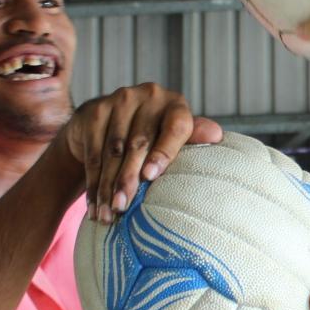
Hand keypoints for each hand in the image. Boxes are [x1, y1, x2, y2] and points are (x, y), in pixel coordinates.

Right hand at [58, 82, 222, 221]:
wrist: (110, 122)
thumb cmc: (153, 135)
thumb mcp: (175, 136)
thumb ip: (193, 137)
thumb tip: (216, 135)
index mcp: (174, 103)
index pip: (175, 127)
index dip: (164, 152)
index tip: (150, 177)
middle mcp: (148, 96)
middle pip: (138, 143)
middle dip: (128, 180)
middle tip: (123, 207)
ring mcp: (118, 100)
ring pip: (112, 151)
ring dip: (108, 186)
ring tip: (107, 213)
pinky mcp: (94, 111)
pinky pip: (93, 152)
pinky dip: (93, 181)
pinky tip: (94, 204)